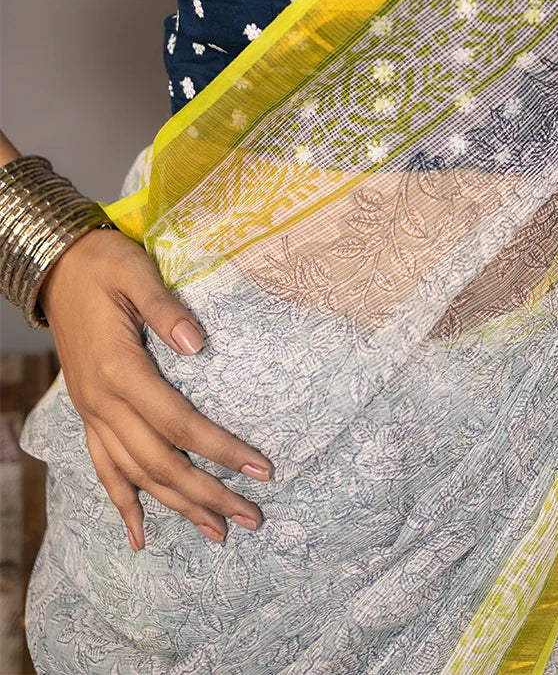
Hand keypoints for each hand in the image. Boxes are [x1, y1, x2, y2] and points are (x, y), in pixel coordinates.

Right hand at [39, 226, 274, 549]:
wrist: (55, 267)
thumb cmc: (102, 264)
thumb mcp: (135, 271)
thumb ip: (165, 307)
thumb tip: (198, 344)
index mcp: (120, 369)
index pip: (179, 424)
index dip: (221, 450)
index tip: (261, 468)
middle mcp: (103, 401)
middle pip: (161, 462)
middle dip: (208, 494)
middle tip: (252, 517)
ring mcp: (92, 411)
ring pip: (135, 474)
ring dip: (176, 506)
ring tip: (216, 533)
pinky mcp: (88, 412)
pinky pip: (103, 468)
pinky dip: (123, 503)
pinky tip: (140, 535)